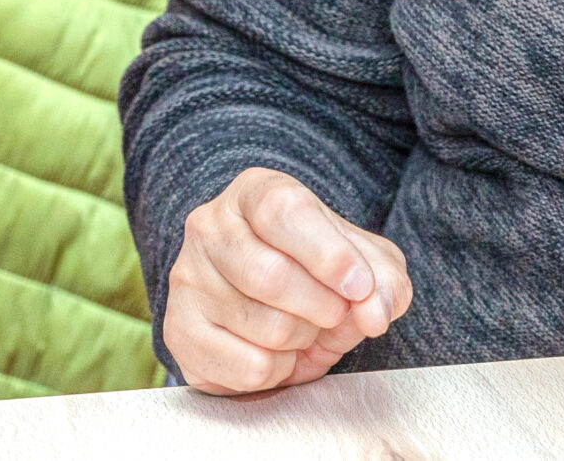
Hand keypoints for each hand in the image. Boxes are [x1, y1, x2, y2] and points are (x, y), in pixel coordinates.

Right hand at [163, 168, 413, 394]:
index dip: (328, 254)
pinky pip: (248, 367)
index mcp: (254, 192)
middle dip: (323, 307)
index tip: (359, 285)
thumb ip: (383, 282)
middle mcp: (209, 227)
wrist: (272, 302)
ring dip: (304, 340)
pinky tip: (278, 351)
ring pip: (265, 327)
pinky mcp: (180, 331)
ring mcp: (188, 280)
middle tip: (335, 313)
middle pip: (271, 275)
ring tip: (303, 328)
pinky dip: (281, 370)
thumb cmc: (318, 270)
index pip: (284, 211)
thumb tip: (375, 313)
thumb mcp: (365, 263)